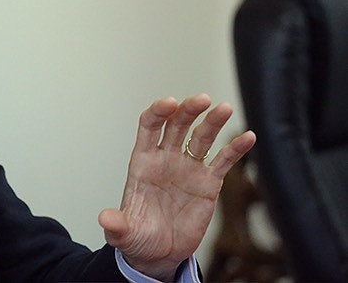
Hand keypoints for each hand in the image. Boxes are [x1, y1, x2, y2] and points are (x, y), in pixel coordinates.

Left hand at [98, 94, 255, 280]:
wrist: (158, 254)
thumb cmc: (138, 236)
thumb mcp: (124, 232)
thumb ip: (116, 224)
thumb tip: (105, 218)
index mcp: (143, 162)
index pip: (149, 126)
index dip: (158, 112)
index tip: (170, 103)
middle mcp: (166, 159)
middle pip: (177, 125)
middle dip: (188, 110)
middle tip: (202, 100)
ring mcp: (188, 168)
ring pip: (201, 137)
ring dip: (213, 121)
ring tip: (224, 108)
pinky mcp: (208, 183)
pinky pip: (223, 161)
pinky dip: (235, 148)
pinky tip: (249, 137)